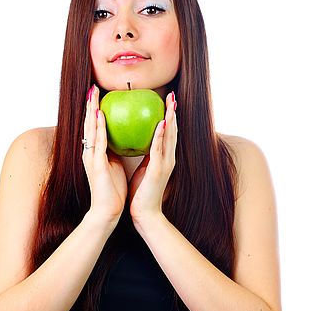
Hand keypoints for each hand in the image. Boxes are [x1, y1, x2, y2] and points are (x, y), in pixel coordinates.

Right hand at [82, 85, 127, 222]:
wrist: (107, 211)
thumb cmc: (113, 191)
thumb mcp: (114, 166)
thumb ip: (115, 152)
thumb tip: (123, 140)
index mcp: (95, 153)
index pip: (94, 128)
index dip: (95, 112)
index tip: (98, 96)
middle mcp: (90, 152)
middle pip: (89, 124)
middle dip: (90, 106)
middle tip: (92, 88)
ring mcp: (91, 157)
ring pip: (90, 129)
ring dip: (92, 110)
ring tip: (93, 94)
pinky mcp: (96, 164)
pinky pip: (98, 142)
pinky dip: (99, 127)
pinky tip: (101, 115)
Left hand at [128, 91, 176, 224]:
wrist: (144, 214)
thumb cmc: (140, 193)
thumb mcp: (142, 169)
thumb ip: (145, 156)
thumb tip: (137, 143)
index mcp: (163, 159)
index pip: (167, 134)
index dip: (168, 117)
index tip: (166, 102)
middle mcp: (168, 159)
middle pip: (172, 131)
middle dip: (172, 113)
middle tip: (172, 96)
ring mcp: (165, 164)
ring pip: (169, 137)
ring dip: (170, 118)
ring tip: (170, 103)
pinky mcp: (158, 170)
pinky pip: (159, 149)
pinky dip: (161, 135)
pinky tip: (161, 122)